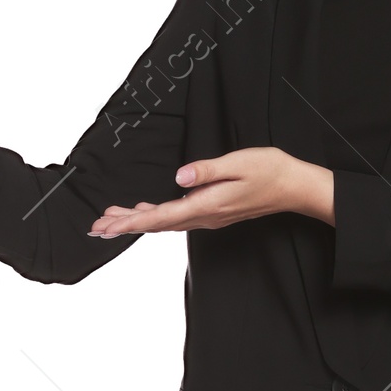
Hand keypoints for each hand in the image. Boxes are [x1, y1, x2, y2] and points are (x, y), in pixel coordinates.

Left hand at [88, 145, 333, 236]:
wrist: (294, 186)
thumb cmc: (270, 170)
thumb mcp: (239, 162)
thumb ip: (208, 170)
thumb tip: (180, 176)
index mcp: (208, 205)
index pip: (162, 216)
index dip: (132, 221)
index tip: (108, 225)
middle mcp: (205, 216)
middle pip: (157, 224)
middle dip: (125, 225)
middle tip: (95, 228)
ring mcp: (208, 217)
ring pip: (164, 222)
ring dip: (136, 221)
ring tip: (109, 219)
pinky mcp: (212, 212)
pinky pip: (176, 218)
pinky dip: (154, 216)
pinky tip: (143, 210)